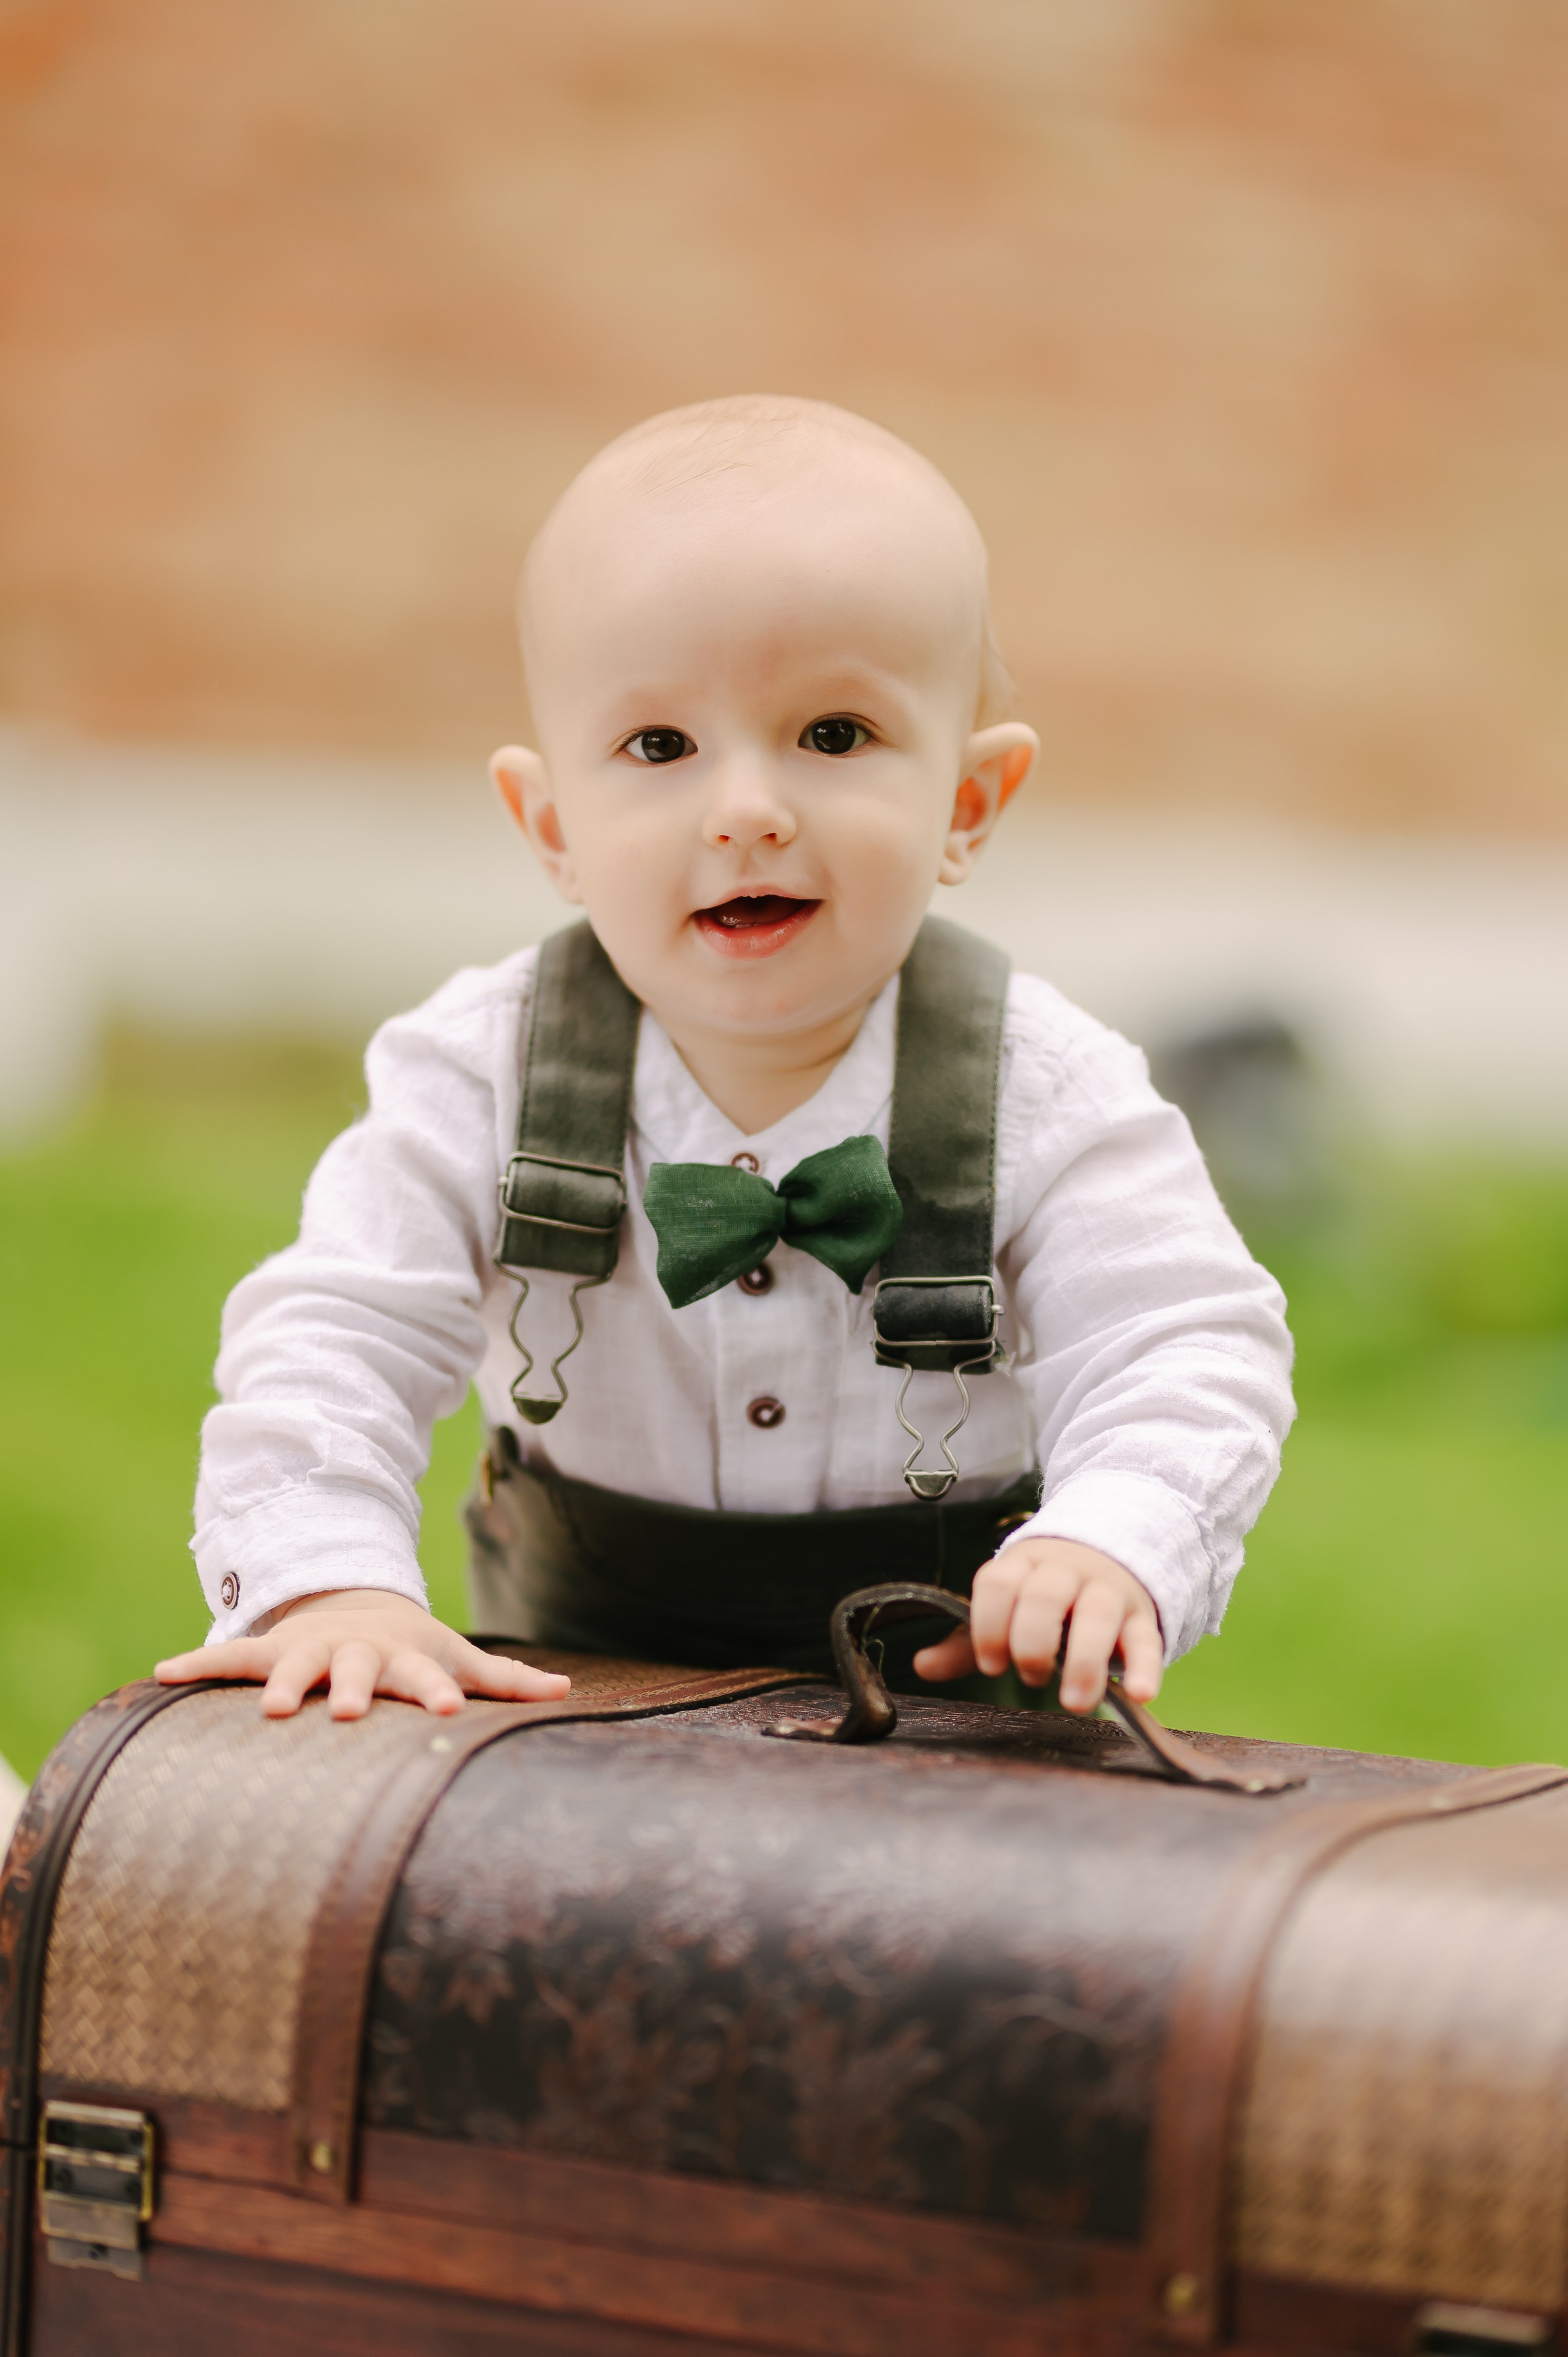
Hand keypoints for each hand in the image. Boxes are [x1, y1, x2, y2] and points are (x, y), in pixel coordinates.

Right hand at [156, 1588, 571, 1720]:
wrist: (353, 1603)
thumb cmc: (411, 1650)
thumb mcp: (456, 1658)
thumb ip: (506, 1682)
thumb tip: (567, 1693)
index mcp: (404, 1661)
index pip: (427, 1680)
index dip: (440, 1695)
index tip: (451, 1715)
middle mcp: (355, 1654)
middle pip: (357, 1671)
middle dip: (353, 1690)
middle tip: (349, 1712)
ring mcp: (308, 1650)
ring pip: (291, 1665)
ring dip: (277, 1683)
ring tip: (267, 1709)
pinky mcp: (266, 1652)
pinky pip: (227, 1657)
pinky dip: (196, 1665)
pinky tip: (159, 1676)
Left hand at [912, 1538, 1161, 1712]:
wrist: (1107, 1556)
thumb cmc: (1042, 1597)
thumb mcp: (1005, 1610)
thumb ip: (967, 1640)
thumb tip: (922, 1666)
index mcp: (1022, 1564)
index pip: (998, 1582)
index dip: (988, 1624)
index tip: (991, 1663)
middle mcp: (1064, 1570)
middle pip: (1044, 1596)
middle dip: (1031, 1643)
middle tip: (1029, 1677)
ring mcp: (1107, 1590)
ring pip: (1096, 1614)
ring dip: (1084, 1660)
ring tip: (1075, 1703)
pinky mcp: (1141, 1616)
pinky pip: (1146, 1638)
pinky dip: (1146, 1666)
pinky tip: (1141, 1695)